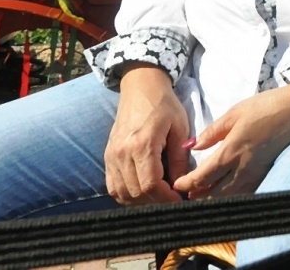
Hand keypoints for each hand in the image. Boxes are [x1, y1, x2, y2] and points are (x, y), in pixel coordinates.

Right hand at [105, 65, 191, 204]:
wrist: (140, 88)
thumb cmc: (164, 105)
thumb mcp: (180, 128)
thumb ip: (179, 158)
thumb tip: (182, 185)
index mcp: (142, 144)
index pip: (150, 184)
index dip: (166, 197)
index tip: (179, 200)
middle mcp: (122, 153)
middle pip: (136, 192)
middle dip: (156, 201)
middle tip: (172, 200)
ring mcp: (111, 156)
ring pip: (122, 193)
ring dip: (141, 201)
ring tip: (159, 197)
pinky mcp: (107, 157)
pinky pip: (112, 186)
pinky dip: (126, 195)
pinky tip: (142, 193)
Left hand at [173, 84, 289, 198]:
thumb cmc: (267, 107)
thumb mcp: (235, 112)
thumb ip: (212, 132)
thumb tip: (191, 146)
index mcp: (231, 152)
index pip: (201, 178)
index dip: (186, 185)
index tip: (177, 184)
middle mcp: (242, 169)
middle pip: (213, 195)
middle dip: (197, 197)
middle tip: (186, 193)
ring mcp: (256, 174)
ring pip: (228, 198)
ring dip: (213, 198)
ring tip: (203, 193)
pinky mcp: (266, 174)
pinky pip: (243, 194)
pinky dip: (230, 196)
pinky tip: (226, 190)